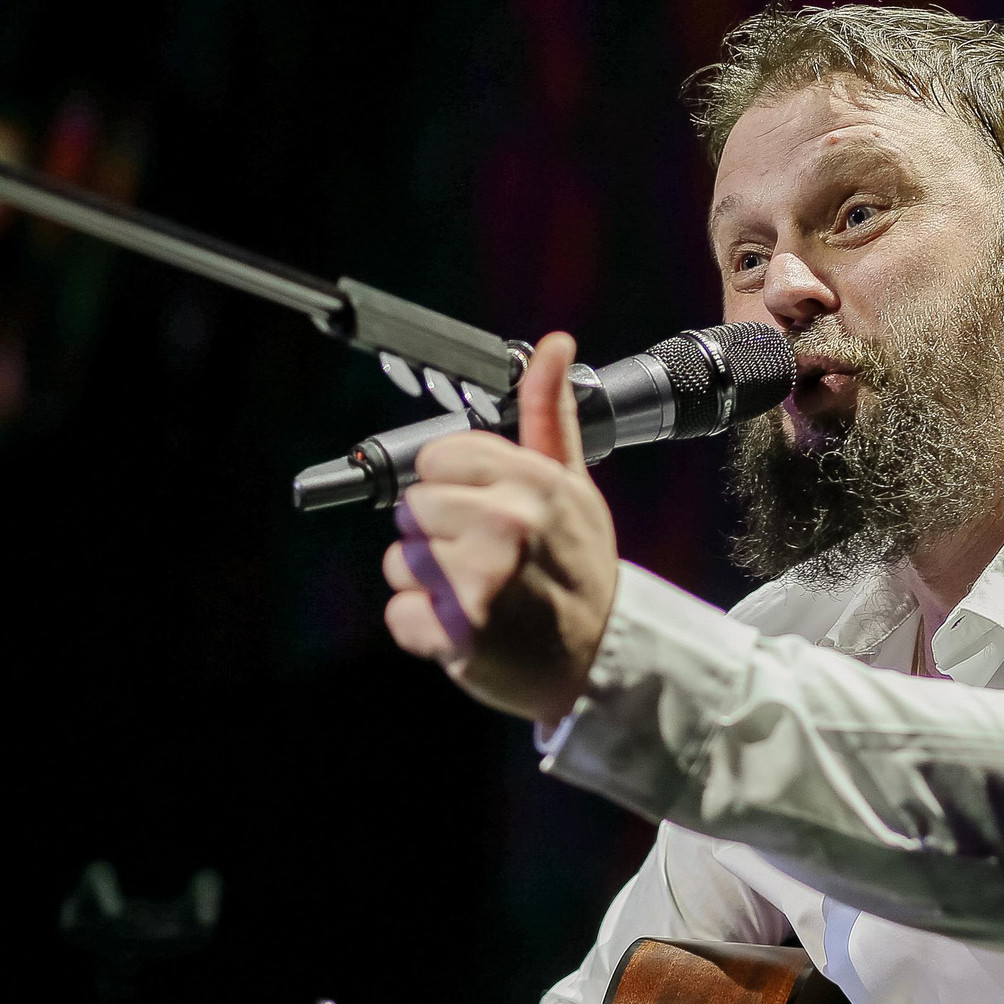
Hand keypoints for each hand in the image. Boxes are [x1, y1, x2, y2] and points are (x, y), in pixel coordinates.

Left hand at [382, 332, 618, 721]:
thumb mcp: (574, 486)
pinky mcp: (459, 636)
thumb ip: (549, 414)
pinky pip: (400, 615)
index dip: (453, 487)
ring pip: (399, 562)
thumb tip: (553, 344)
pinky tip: (465, 627)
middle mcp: (506, 526)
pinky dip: (424, 629)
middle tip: (483, 560)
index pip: (437, 457)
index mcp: (532, 484)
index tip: (483, 512)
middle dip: (438, 535)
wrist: (604, 659)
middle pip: (411, 508)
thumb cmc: (581, 571)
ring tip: (477, 595)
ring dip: (429, 584)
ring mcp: (480, 583)